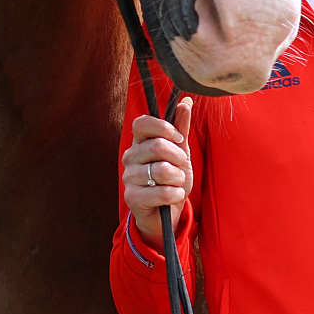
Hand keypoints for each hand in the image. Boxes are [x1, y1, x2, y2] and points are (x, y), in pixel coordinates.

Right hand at [122, 97, 192, 244]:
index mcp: (139, 143)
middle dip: (178, 158)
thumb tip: (185, 102)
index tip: (178, 138)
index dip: (163, 128)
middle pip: (157, 146)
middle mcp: (129, 158)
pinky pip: (163, 192)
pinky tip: (173, 196)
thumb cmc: (172, 179)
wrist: (167, 211)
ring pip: (162, 170)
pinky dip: (176, 194)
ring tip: (175, 183)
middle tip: (180, 167)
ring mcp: (128, 178)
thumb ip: (180, 128)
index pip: (141, 123)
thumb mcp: (180, 152)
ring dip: (178, 179)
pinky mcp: (132, 198)